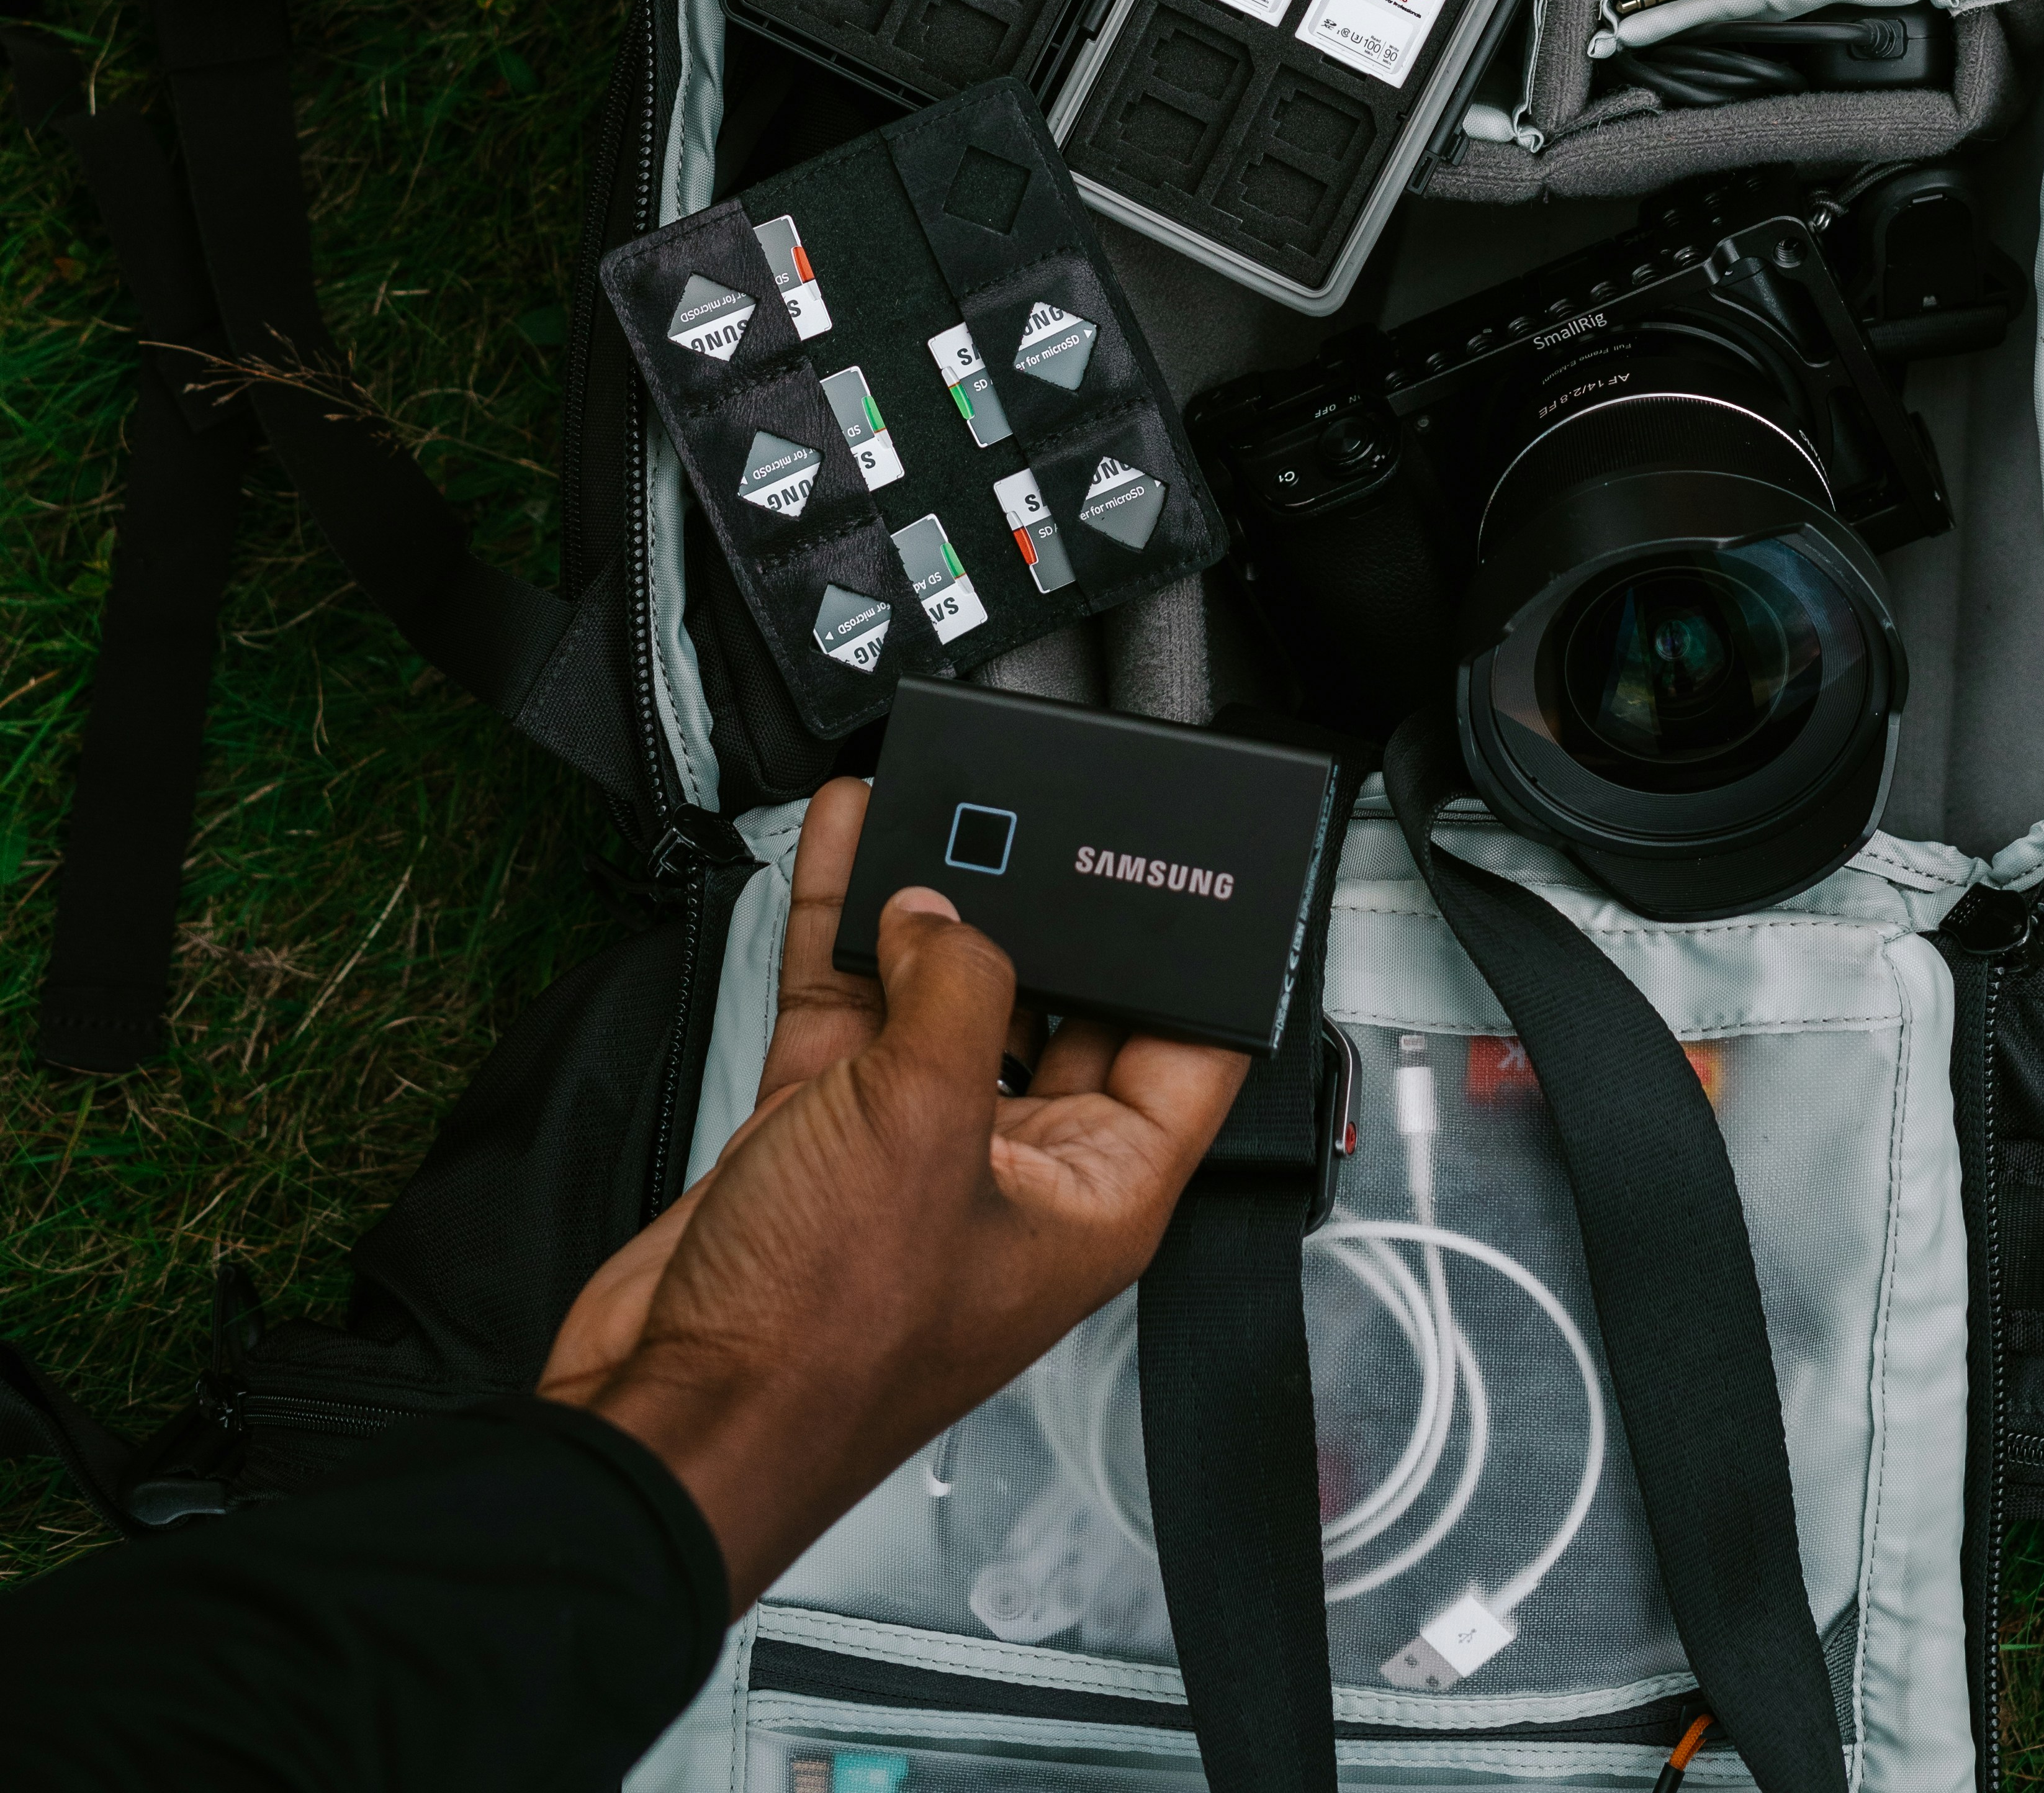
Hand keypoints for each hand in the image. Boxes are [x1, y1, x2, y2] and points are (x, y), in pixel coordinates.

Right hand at [538, 778, 1248, 1614]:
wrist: (674, 1417)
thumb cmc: (821, 1341)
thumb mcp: (925, 1124)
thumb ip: (956, 990)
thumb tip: (946, 915)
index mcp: (1096, 1193)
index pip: (1189, 1051)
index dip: (1196, 960)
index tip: (1188, 871)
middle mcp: (1017, 1167)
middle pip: (1061, 1002)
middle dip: (1046, 908)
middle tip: (1043, 816)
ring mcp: (914, 1144)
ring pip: (943, 987)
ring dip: (933, 896)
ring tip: (939, 799)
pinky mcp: (823, 1128)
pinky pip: (851, 997)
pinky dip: (842, 919)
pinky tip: (845, 838)